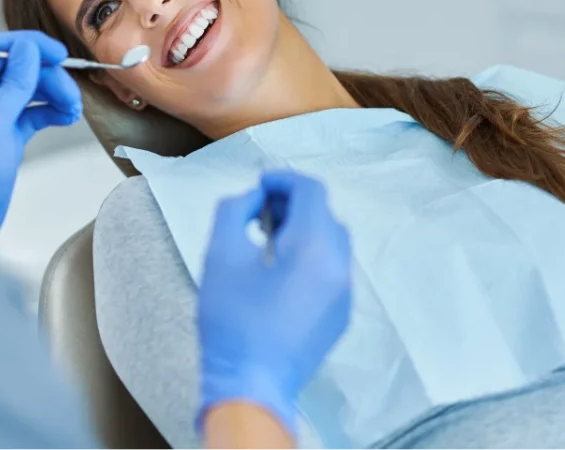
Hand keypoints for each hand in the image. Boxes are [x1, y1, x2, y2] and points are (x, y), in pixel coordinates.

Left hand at [0, 31, 82, 249]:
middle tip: (73, 95)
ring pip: (29, 91)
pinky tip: (67, 117)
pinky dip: (50, 112)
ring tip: (74, 110)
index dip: (30, 47)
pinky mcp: (5, 135)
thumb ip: (14, 82)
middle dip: (48, 78)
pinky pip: (31, 113)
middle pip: (19, 70)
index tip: (59, 54)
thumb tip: (28, 49)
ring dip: (54, 95)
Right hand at [197, 170, 352, 439]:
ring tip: (268, 241)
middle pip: (324, 214)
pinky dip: (311, 256)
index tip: (258, 185)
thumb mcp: (221, 255)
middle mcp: (339, 265)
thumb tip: (253, 198)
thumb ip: (235, 211)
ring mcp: (344, 293)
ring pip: (332, 242)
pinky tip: (280, 273)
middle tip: (258, 213)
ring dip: (304, 229)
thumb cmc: (232, 319)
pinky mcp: (340, 315)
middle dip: (293, 204)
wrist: (251, 385)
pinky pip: (332, 269)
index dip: (283, 179)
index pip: (311, 191)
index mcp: (314, 246)